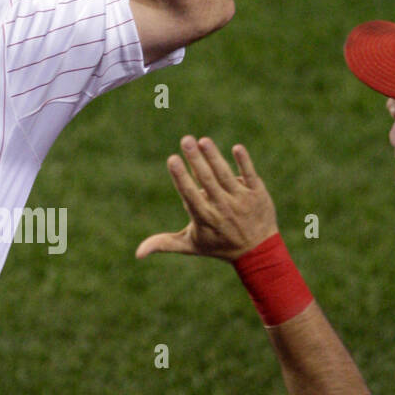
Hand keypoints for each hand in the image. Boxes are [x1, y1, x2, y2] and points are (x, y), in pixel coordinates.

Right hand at [136, 138, 277, 262]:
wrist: (257, 251)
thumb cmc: (218, 245)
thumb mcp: (191, 246)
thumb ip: (164, 243)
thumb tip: (137, 254)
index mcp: (204, 218)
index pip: (190, 195)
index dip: (181, 177)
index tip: (173, 160)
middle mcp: (223, 207)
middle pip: (207, 180)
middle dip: (196, 160)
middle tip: (185, 140)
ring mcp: (242, 199)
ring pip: (225, 175)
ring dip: (214, 156)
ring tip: (203, 140)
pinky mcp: (258, 193)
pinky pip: (250, 175)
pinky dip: (244, 162)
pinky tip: (236, 148)